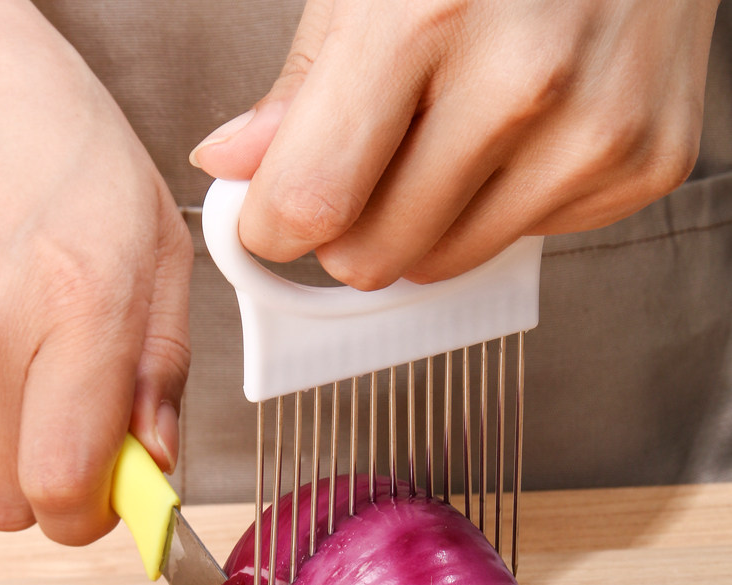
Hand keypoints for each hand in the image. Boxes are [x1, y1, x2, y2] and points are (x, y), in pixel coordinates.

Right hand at [0, 0, 192, 543]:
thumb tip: (154, 462)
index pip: (66, 488)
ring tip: (27, 376)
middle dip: (50, 482)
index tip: (114, 486)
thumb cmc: (73, 155)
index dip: (94, 509)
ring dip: (5, 453)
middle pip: (8, 504)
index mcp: (78, 305)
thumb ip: (161, 370)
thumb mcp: (159, 255)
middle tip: (69, 419)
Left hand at [191, 0, 718, 288]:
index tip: (271, 223)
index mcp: (429, 16)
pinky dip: (507, 202)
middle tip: (368, 171)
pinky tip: (527, 131)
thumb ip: (302, 83)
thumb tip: (236, 165)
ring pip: (445, 265)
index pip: (314, 198)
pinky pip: (524, 241)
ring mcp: (594, 133)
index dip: (273, 226)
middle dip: (352, 229)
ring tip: (455, 135)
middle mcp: (523, 84)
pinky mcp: (644, 164)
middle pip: (375, 255)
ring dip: (428, 222)